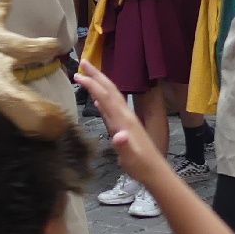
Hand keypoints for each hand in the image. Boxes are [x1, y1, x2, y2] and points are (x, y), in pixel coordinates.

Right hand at [76, 61, 166, 184]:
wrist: (156, 173)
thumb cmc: (141, 166)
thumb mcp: (130, 158)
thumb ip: (123, 146)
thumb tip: (118, 135)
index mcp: (124, 120)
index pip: (106, 97)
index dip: (92, 84)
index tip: (78, 74)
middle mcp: (126, 116)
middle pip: (110, 90)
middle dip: (97, 75)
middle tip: (84, 61)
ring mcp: (126, 120)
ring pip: (112, 95)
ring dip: (100, 83)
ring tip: (88, 74)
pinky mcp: (126, 126)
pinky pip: (112, 107)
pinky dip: (103, 99)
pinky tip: (98, 99)